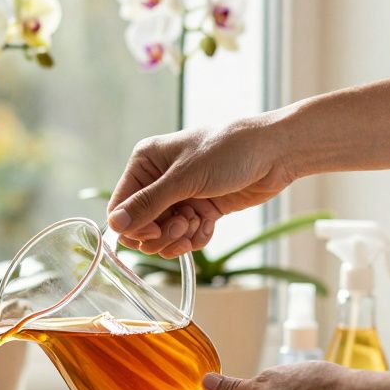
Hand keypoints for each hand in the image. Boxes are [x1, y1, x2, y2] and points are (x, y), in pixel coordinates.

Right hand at [106, 115, 296, 256]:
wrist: (275, 153)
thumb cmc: (228, 152)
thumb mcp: (184, 178)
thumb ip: (147, 204)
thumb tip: (114, 226)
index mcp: (145, 163)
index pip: (120, 207)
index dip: (134, 226)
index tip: (155, 231)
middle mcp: (158, 180)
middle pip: (140, 226)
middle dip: (160, 233)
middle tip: (182, 225)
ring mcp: (180, 197)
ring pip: (163, 236)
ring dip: (179, 237)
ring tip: (197, 223)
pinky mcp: (200, 210)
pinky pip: (185, 237)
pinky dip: (195, 238)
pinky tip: (209, 226)